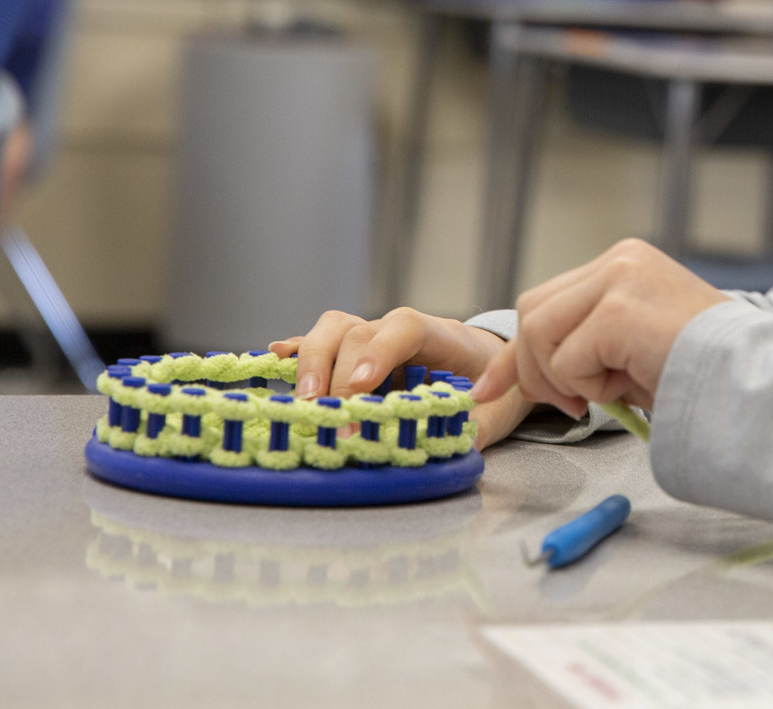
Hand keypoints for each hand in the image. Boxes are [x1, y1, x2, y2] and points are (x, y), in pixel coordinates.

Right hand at [271, 307, 530, 447]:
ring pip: (332, 329)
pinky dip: (298, 352)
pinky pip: (319, 343)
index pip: (406, 327)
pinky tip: (275, 360)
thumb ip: (478, 425)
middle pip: (358, 332)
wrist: (491, 364)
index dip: (381, 351)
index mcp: (440, 335)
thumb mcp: (496, 408)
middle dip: (339, 375)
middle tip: (330, 415)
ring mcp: (371, 337)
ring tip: (304, 399)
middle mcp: (398, 331)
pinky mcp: (352, 352)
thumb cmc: (491, 383)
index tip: (364, 384)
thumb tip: (457, 445)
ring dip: (312, 361)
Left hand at [474, 238, 730, 418]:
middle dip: (536, 368)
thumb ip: (582, 348)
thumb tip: (514, 377)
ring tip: (610, 392)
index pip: (547, 301)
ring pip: (539, 332)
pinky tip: (628, 386)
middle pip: (532, 311)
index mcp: (625, 264)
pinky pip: (566, 359)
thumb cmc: (702, 373)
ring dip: (563, 378)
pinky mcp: (618, 309)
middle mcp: (620, 260)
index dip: (518, 350)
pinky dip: (588, 387)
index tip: (492, 387)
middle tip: (573, 404)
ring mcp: (619, 279)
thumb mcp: (630, 353)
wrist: (751, 380)